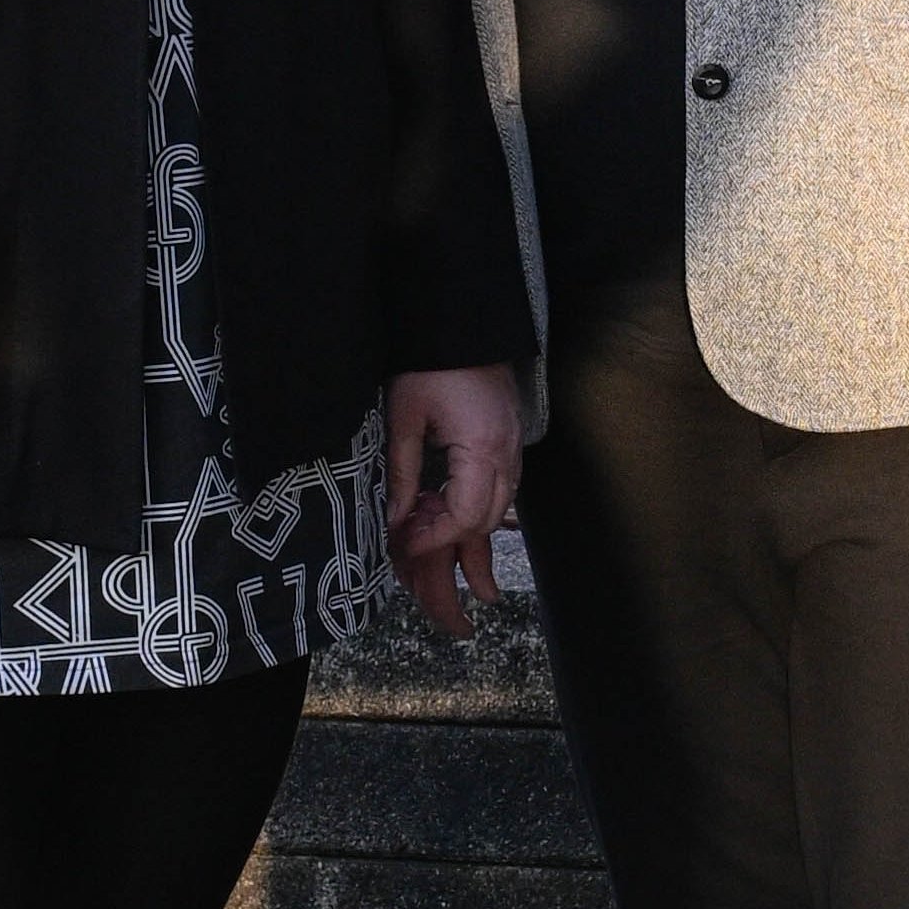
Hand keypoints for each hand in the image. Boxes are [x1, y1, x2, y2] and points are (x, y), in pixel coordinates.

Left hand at [385, 364, 524, 636]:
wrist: (465, 319)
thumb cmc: (432, 361)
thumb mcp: (404, 416)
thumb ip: (402, 472)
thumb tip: (394, 520)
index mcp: (482, 448)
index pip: (464, 515)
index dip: (434, 539)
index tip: (405, 547)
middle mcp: (507, 453)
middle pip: (486, 521)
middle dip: (458, 556)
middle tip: (436, 589)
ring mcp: (514, 447)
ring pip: (497, 509)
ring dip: (472, 540)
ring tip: (464, 583)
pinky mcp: (510, 439)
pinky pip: (500, 489)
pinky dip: (479, 511)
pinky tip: (463, 524)